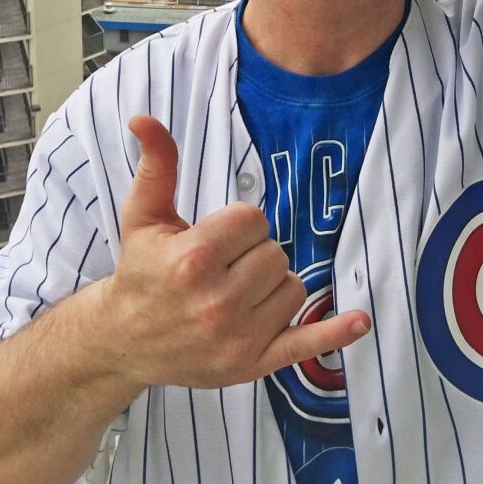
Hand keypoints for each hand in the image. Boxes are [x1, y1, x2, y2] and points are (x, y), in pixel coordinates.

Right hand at [99, 115, 370, 389]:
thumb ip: (157, 165)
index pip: (253, 220)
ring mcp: (236, 339)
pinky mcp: (251, 364)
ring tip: (232, 292)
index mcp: (191, 260)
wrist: (124, 340)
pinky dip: (334, 333)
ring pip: (292, 288)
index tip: (214, 238)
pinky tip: (359, 320)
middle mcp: (216, 302)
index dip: (237, 224)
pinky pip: (304, 345)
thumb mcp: (143, 215)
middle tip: (220, 267)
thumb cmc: (140, 271)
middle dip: (252, 254)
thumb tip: (145, 119)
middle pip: (275, 254)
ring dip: (271, 285)